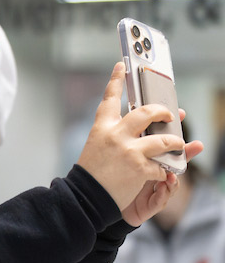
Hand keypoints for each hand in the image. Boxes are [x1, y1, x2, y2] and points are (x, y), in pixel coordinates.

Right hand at [76, 63, 202, 225]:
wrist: (84, 197)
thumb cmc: (92, 173)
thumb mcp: (98, 146)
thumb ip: (118, 134)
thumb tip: (144, 127)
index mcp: (102, 128)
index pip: (109, 98)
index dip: (116, 80)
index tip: (121, 66)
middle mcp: (116, 135)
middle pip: (147, 113)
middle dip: (164, 111)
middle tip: (171, 113)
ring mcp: (129, 151)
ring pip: (164, 139)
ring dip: (175, 143)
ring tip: (177, 145)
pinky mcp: (139, 168)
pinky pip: (161, 166)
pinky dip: (163, 171)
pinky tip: (160, 174)